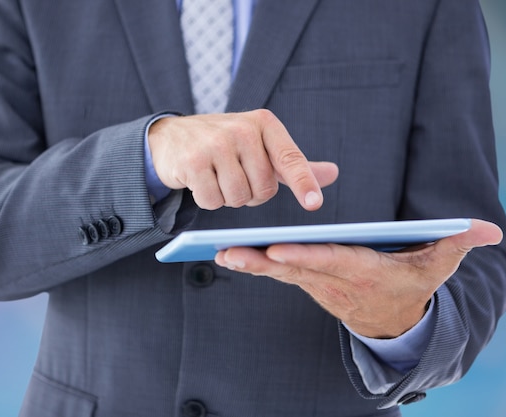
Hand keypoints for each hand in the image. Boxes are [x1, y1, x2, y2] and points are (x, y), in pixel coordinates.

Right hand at [148, 110, 338, 209]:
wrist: (173, 137)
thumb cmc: (225, 146)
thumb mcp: (260, 147)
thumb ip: (292, 164)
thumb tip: (332, 174)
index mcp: (264, 123)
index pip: (290, 158)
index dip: (303, 183)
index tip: (314, 204)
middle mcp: (242, 130)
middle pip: (262, 190)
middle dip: (251, 195)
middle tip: (235, 177)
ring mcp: (215, 144)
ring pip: (237, 198)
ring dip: (228, 198)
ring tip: (217, 177)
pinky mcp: (192, 161)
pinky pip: (212, 201)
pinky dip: (207, 200)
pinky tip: (199, 181)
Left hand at [215, 219, 502, 337]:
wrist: (392, 319)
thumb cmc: (412, 284)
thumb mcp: (437, 265)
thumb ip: (456, 244)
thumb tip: (490, 230)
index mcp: (364, 271)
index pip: (333, 263)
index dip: (307, 258)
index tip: (279, 251)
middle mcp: (335, 279)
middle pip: (296, 268)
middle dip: (263, 261)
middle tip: (229, 251)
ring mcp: (317, 283)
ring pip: (280, 273)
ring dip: (249, 263)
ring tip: (218, 252)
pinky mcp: (306, 282)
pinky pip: (276, 274)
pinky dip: (251, 265)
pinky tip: (225, 255)